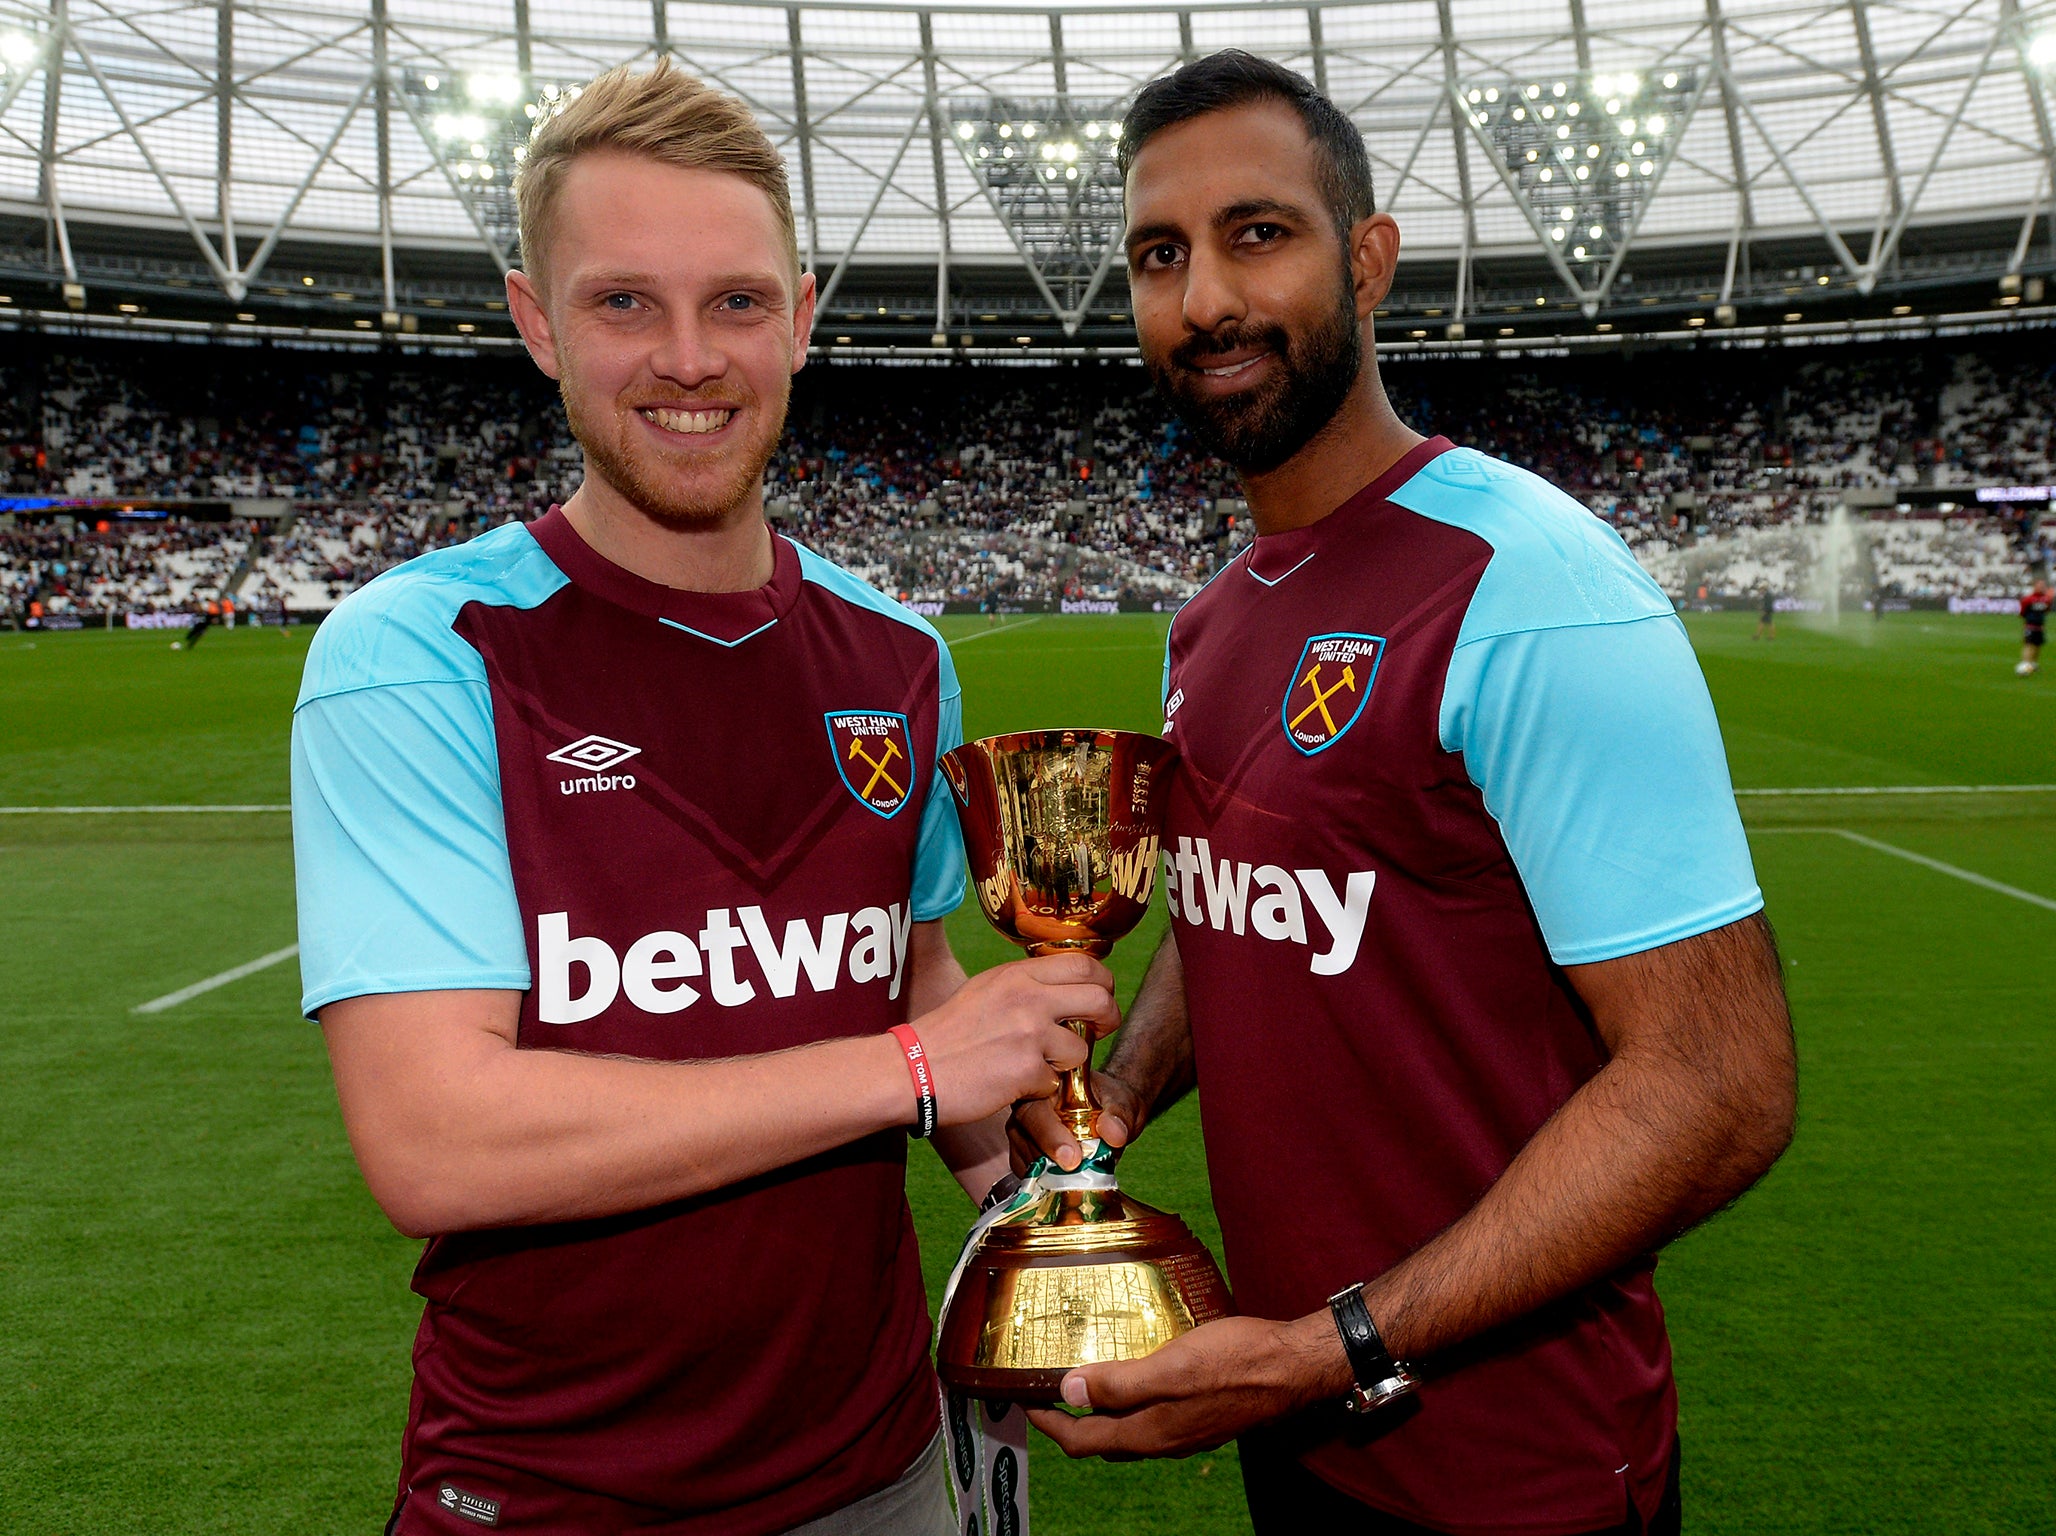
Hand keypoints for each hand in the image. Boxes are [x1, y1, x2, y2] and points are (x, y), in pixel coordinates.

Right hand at [913, 953, 1118, 1127]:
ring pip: (1081, 1049)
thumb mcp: (985, 990)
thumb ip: (1024, 984)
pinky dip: (1037, 1090)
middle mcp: (1028, 997)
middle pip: (1100, 999)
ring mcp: (1029, 1033)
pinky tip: (1011, 1085)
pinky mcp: (1026, 1070)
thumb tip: (1063, 985)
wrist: (912, 1067)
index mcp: (1018, 974)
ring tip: (1036, 1066)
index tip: (1098, 999)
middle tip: (1097, 1032)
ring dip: (1065, 1064)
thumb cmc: (946, 1033)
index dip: (1102, 983)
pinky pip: (1054, 1083)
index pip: (1084, 964)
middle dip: (1107, 1019)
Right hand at [1007, 1068, 1149, 1172]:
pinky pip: (1026, 1172)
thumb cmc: (1112, 1101)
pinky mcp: (1026, 1153)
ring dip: (1045, 1174)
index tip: (1073, 1158)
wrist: (1111, 1114)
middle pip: (1022, 1134)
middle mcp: (1028, 1106)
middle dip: (1046, 1159)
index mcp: (1046, 1085)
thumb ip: (1119, 1115)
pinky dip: (1042, 1183)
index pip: (1036, 1109)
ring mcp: (1024, 1130)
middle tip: (1073, 1174)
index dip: (1050, 1135)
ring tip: (1072, 1182)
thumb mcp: (1123, 1103)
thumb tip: (1113, 1133)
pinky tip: (1062, 1186)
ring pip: (1022, 1156)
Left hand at [1024, 1313, 1351, 1459]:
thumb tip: (1069, 1392)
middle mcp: (1163, 1439)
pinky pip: (1152, 1416)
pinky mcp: (1201, 1414)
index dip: (1050, 1423)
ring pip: (1128, 1430)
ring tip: (1085, 1379)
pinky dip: (1130, 1402)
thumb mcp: (1169, 1366)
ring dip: (1101, 1411)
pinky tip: (1135, 1374)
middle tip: (1049, 1391)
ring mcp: (1185, 1430)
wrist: (1292, 1367)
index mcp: (1149, 1432)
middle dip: (1070, 1420)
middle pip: (1102, 1440)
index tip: (1026, 1400)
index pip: (1083, 1439)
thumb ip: (1119, 1384)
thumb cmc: (1234, 1362)